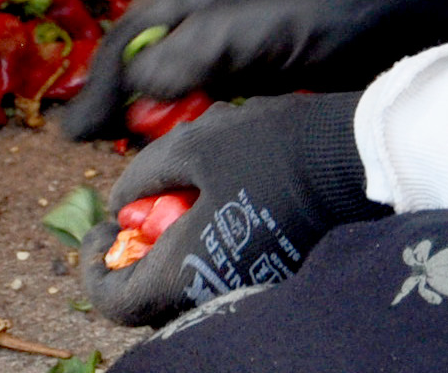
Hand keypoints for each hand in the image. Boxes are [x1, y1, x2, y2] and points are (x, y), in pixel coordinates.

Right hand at [57, 0, 447, 140]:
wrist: (429, 3)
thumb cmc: (339, 15)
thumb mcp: (254, 33)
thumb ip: (188, 54)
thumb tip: (132, 91)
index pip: (129, 37)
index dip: (96, 87)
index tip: (70, 137)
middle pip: (146, 43)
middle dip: (115, 90)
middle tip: (93, 143)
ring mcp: (250, 8)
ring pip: (178, 54)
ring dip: (150, 94)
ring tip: (133, 138)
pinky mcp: (281, 34)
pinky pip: (216, 64)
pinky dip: (192, 92)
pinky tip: (196, 120)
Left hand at [77, 92, 381, 327]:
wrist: (353, 158)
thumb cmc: (269, 149)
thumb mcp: (192, 145)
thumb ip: (142, 177)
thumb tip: (121, 203)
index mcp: (186, 274)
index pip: (116, 302)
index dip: (93, 268)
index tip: (101, 227)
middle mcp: (215, 295)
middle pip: (152, 294)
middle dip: (136, 249)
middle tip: (140, 205)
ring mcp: (247, 289)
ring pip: (188, 279)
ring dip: (172, 242)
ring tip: (183, 191)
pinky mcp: (271, 274)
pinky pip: (220, 269)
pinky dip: (205, 240)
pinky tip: (219, 197)